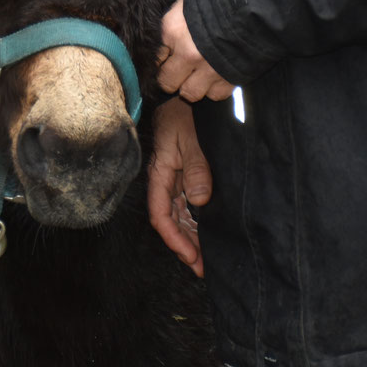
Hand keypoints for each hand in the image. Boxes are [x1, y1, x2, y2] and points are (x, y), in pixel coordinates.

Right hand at [147, 99, 211, 276]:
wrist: (185, 97)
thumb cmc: (183, 116)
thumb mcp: (190, 139)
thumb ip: (196, 168)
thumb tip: (200, 200)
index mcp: (160, 175)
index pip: (161, 216)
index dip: (175, 239)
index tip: (191, 257)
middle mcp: (165, 182)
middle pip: (171, 222)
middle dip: (185, 246)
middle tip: (202, 268)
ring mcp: (175, 180)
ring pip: (180, 217)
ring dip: (191, 237)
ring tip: (206, 258)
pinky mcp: (185, 176)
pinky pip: (187, 206)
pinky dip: (195, 222)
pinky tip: (206, 234)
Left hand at [156, 0, 234, 101]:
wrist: (256, 5)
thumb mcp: (189, 1)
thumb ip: (175, 20)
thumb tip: (166, 38)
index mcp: (173, 30)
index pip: (155, 57)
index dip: (162, 57)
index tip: (168, 56)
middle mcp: (187, 53)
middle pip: (166, 82)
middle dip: (172, 78)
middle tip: (180, 70)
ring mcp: (208, 69)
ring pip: (189, 94)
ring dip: (193, 86)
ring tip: (200, 74)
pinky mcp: (228, 79)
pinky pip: (215, 95)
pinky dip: (215, 88)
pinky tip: (218, 74)